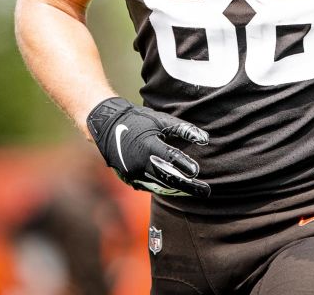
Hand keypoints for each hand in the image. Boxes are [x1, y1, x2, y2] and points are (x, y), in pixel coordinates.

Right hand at [86, 97, 210, 196]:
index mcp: (148, 146)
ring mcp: (133, 173)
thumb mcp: (160, 120)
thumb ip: (183, 129)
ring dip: (178, 190)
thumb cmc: (138, 120)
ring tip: (195, 192)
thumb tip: (205, 138)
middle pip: (167, 178)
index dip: (184, 165)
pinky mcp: (130, 179)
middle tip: (205, 191)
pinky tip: (178, 189)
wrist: (108, 127)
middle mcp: (140, 162)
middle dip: (187, 186)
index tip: (197, 172)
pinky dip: (164, 188)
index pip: (170, 158)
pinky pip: (150, 186)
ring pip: (159, 186)